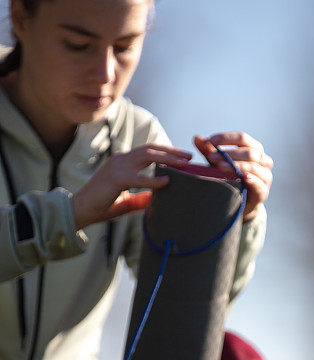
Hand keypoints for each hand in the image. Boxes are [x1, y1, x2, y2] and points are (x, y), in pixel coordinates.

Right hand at [72, 144, 192, 228]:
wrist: (79, 210)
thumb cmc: (101, 206)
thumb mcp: (126, 202)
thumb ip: (141, 198)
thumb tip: (157, 199)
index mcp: (122, 162)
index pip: (148, 151)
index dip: (166, 152)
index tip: (182, 158)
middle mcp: (121, 160)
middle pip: (150, 149)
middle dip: (172, 151)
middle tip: (189, 157)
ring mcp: (118, 166)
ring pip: (147, 156)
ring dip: (168, 158)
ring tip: (184, 164)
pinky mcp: (116, 179)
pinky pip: (139, 178)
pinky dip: (154, 180)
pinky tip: (167, 181)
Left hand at [193, 132, 272, 221]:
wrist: (238, 204)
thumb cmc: (229, 179)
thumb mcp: (217, 164)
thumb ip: (209, 151)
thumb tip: (196, 137)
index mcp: (254, 150)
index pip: (243, 138)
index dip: (227, 138)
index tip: (210, 140)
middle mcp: (263, 161)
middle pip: (249, 152)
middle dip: (229, 153)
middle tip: (211, 157)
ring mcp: (265, 176)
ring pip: (254, 167)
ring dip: (236, 165)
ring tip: (220, 167)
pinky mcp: (263, 192)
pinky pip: (259, 184)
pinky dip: (251, 180)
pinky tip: (242, 177)